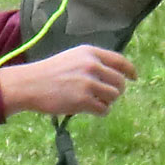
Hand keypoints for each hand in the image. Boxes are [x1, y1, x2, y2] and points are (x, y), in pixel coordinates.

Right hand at [0, 45, 136, 117]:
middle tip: (105, 95)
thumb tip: (116, 74)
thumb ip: (93, 62)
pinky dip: (100, 111)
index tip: (134, 78)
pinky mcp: (83, 100)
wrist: (30, 84)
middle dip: (116, 90)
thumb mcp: (73, 57)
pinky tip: (89, 109)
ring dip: (107, 101)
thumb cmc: (50, 72)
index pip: (119, 60)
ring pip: (113, 96)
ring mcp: (88, 82)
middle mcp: (91, 65)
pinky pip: (104, 109)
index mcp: (90, 52)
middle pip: (119, 81)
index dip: (129, 70)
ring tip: (93, 101)